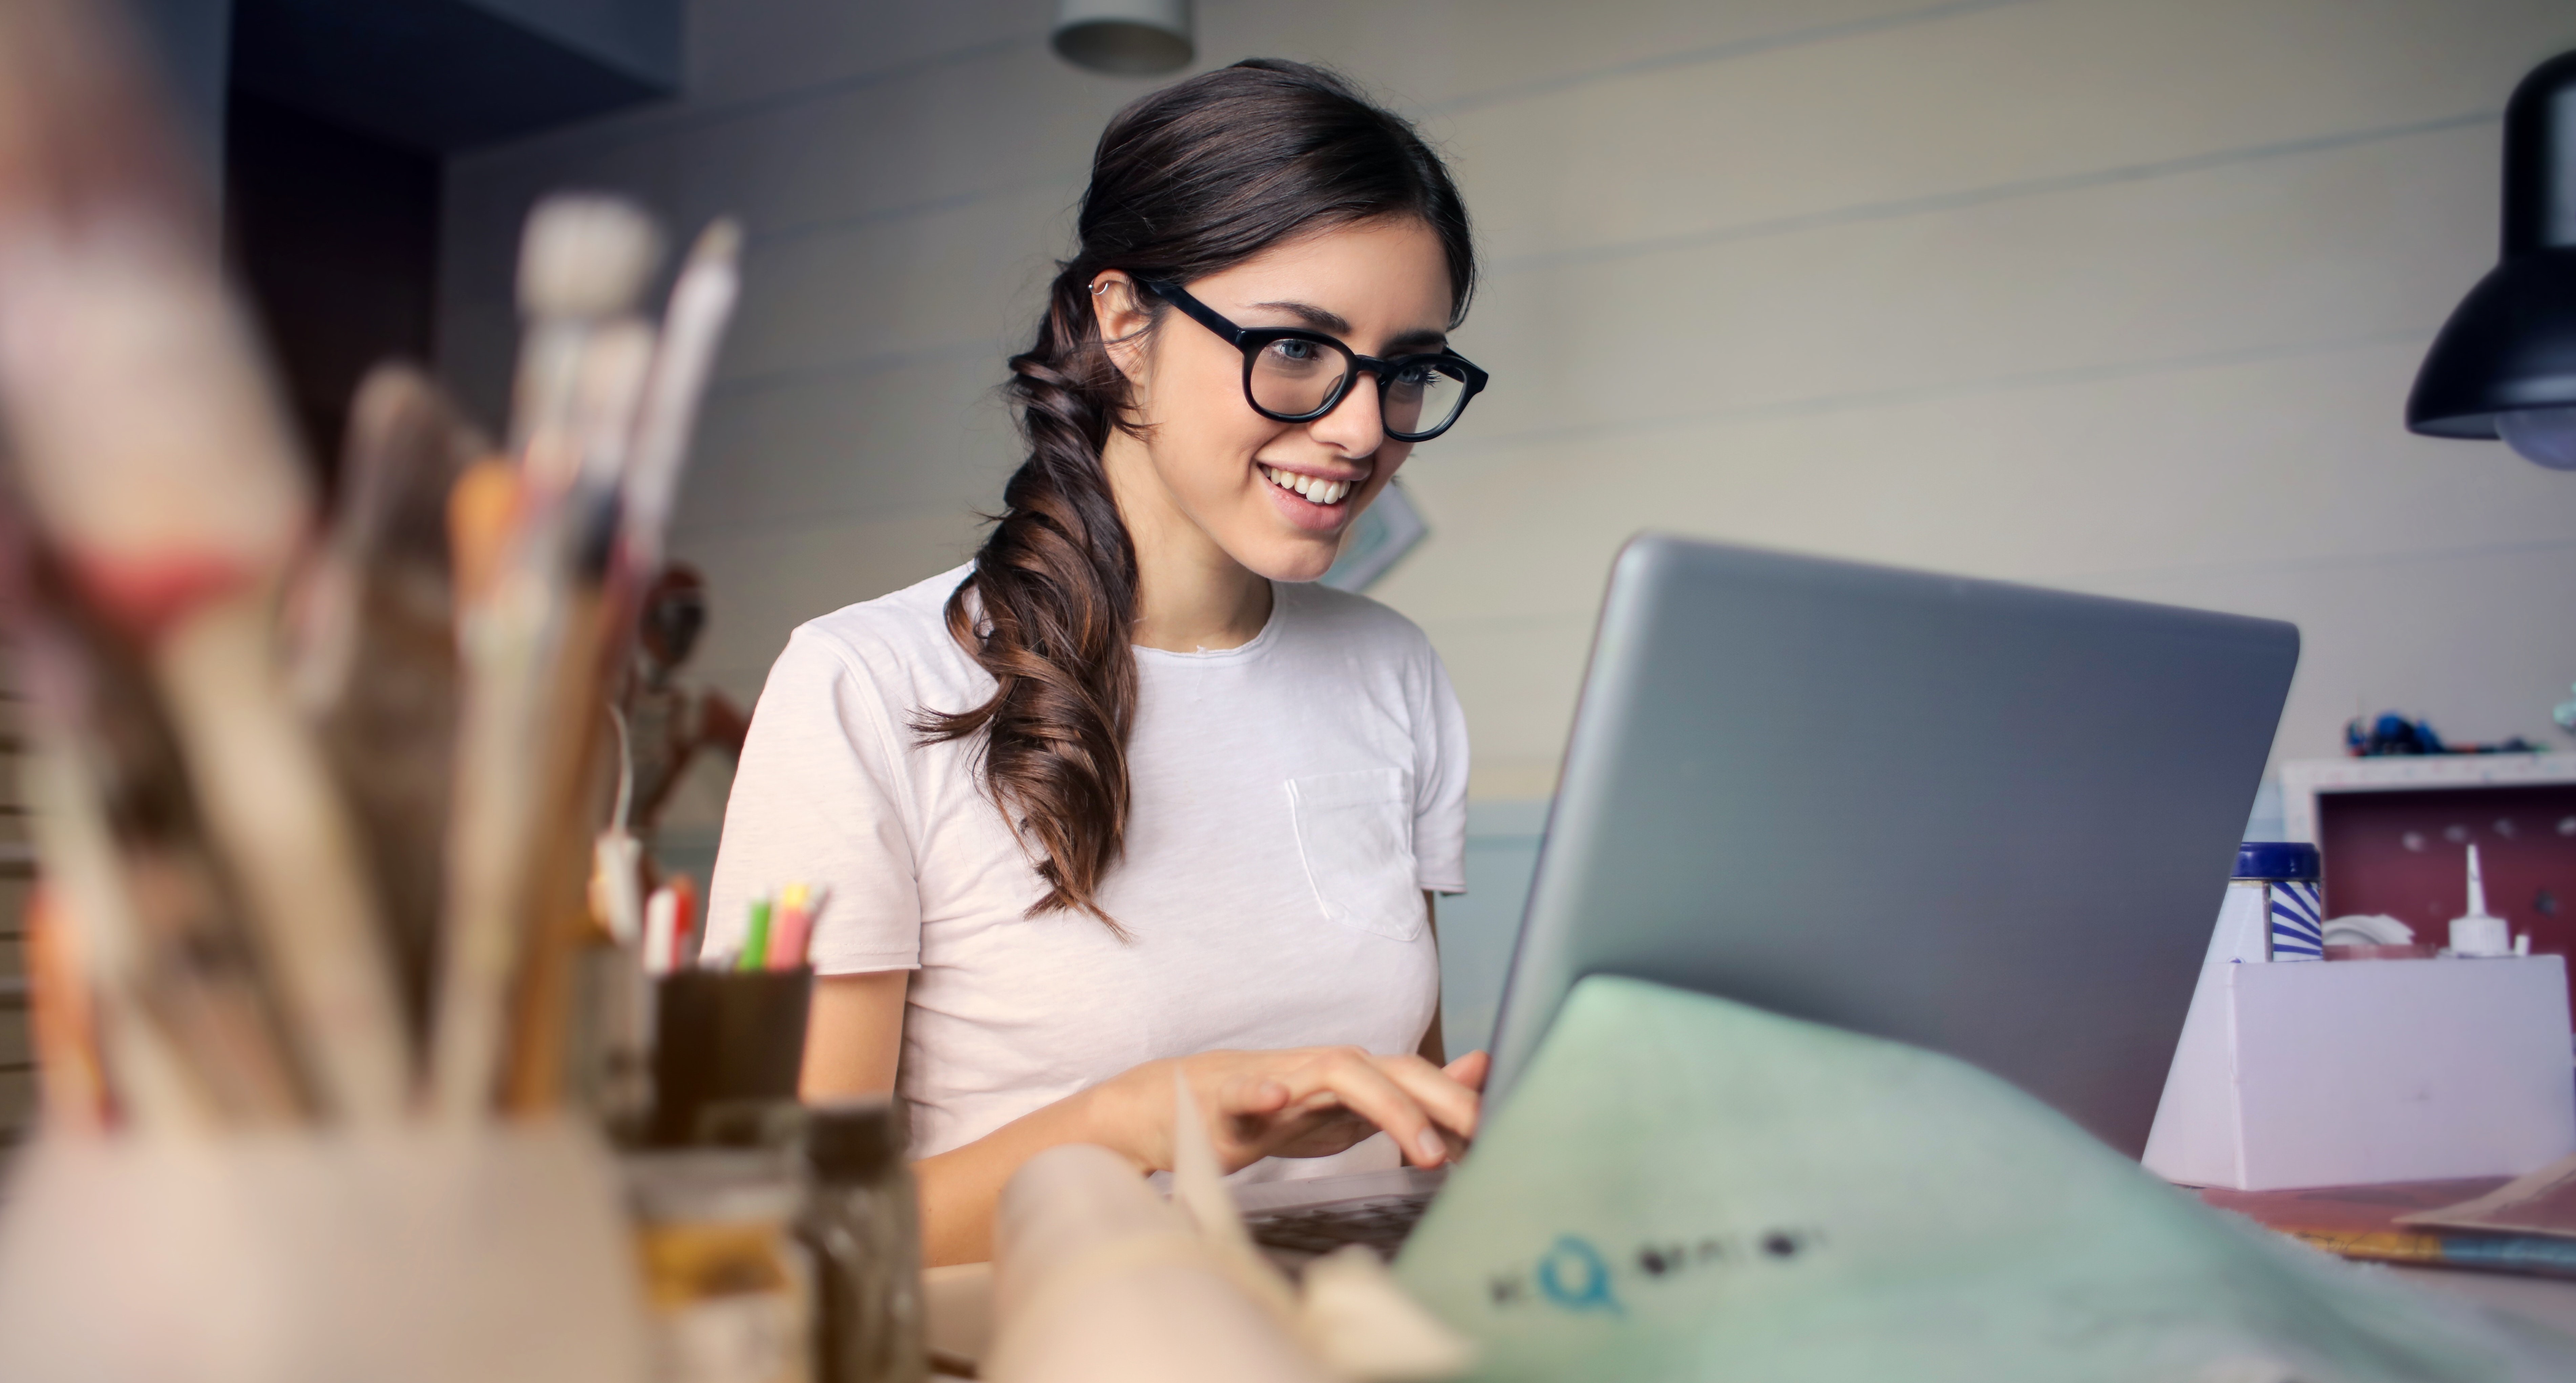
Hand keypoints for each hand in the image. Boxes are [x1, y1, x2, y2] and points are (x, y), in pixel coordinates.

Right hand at [1088, 1047, 1488, 1175]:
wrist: (1185, 1107)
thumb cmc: (1276, 1110)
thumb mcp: (1351, 1109)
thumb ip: (1412, 1095)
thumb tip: (1481, 1071)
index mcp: (1356, 1076)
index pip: (1420, 1079)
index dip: (1462, 1102)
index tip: (1504, 1133)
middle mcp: (1326, 1068)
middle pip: (1393, 1070)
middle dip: (1443, 1101)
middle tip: (1484, 1135)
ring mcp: (1280, 1079)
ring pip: (1338, 1075)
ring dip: (1388, 1108)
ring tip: (1426, 1149)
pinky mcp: (1230, 1099)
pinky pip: (1245, 1092)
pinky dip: (1260, 1093)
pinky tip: (1275, 1101)